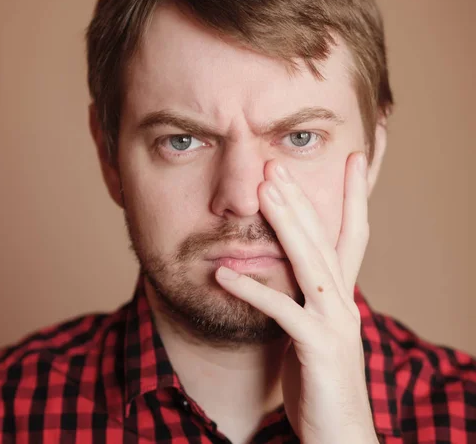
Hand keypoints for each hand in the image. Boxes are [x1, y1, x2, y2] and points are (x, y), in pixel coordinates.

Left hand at [214, 152, 377, 443]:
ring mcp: (335, 324)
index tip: (351, 160)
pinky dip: (251, 290)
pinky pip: (281, 312)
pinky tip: (223, 272)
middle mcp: (344, 302)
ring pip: (311, 264)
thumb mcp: (312, 329)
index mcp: (341, 295)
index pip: (352, 235)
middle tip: (278, 164)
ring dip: (287, 226)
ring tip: (265, 193)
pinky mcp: (318, 349)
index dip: (353, 197)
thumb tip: (277, 271)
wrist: (339, 434)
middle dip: (302, 200)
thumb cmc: (320, 380)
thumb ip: (301, 298)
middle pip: (324, 239)